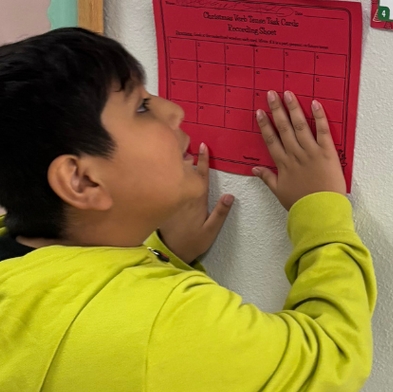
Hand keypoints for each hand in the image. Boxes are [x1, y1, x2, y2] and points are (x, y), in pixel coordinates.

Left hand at [158, 143, 233, 262]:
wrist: (169, 253)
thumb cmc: (193, 242)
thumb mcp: (210, 231)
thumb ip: (219, 213)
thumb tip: (229, 195)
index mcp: (196, 200)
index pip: (200, 176)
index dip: (203, 160)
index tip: (203, 145)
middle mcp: (182, 195)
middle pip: (184, 171)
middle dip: (185, 154)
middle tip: (185, 138)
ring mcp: (171, 197)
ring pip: (173, 175)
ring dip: (175, 162)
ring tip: (176, 148)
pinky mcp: (163, 202)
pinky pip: (165, 182)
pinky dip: (166, 173)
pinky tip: (165, 167)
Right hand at [253, 91, 346, 210]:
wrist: (320, 211)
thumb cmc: (301, 204)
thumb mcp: (279, 192)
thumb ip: (267, 178)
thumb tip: (254, 170)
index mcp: (284, 164)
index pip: (271, 139)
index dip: (265, 124)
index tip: (260, 112)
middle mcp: (295, 154)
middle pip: (283, 128)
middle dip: (276, 109)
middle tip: (271, 94)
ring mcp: (311, 152)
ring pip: (300, 125)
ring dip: (293, 108)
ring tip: (288, 93)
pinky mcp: (327, 152)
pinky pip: (323, 131)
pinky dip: (319, 116)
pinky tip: (315, 104)